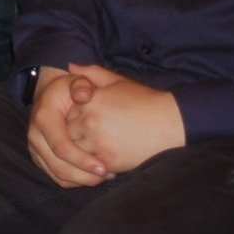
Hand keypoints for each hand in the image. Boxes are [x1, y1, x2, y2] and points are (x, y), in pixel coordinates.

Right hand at [26, 67, 108, 187]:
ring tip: (103, 177)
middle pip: (59, 166)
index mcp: (43, 118)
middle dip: (84, 176)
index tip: (103, 167)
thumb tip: (84, 96)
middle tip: (107, 176)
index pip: (61, 146)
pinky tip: (92, 176)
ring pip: (57, 175)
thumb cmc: (68, 89)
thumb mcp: (76, 80)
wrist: (49, 94)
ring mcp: (36, 149)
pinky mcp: (40, 158)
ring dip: (82, 180)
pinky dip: (75, 181)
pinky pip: (56, 177)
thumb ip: (82, 84)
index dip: (82, 160)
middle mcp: (35, 136)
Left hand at [60, 63, 184, 175]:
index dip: (70, 117)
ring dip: (78, 151)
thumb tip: (68, 66)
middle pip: (66, 133)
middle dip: (71, 135)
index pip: (64, 112)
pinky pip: (88, 167)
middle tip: (82, 136)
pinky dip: (90, 165)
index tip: (79, 118)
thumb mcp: (116, 80)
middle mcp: (90, 123)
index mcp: (90, 102)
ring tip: (89, 149)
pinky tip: (99, 160)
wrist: (169, 122)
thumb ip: (91, 72)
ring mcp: (98, 143)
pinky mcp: (108, 161)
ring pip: (74, 151)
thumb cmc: (143, 100)